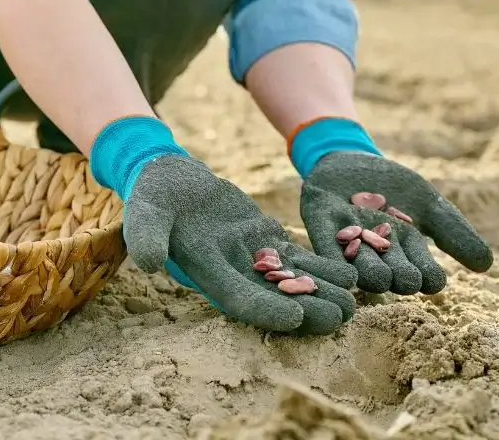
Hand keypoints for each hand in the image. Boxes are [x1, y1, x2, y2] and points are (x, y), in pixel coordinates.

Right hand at [124, 154, 357, 334]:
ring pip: (291, 280)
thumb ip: (145, 235)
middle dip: (307, 309)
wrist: (167, 180)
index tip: (296, 317)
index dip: (267, 308)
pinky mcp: (264, 239)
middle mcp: (231, 271)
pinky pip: (296, 258)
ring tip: (354, 303)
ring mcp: (250, 257)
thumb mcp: (144, 211)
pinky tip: (350, 273)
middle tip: (340, 320)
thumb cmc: (152, 195)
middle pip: (274, 297)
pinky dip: (321, 267)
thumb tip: (149, 262)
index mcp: (204, 270)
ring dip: (322, 293)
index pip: (239, 297)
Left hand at [300, 152, 492, 294]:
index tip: (433, 279)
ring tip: (380, 274)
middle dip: (401, 277)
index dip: (429, 278)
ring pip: (361, 267)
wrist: (351, 159)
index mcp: (406, 254)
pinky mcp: (320, 228)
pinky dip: (336, 259)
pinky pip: (326, 250)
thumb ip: (454, 231)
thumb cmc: (393, 185)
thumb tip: (486, 265)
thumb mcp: (428, 203)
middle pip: (393, 276)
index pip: (423, 275)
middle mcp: (378, 257)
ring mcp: (348, 244)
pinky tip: (345, 265)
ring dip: (372, 271)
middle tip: (406, 277)